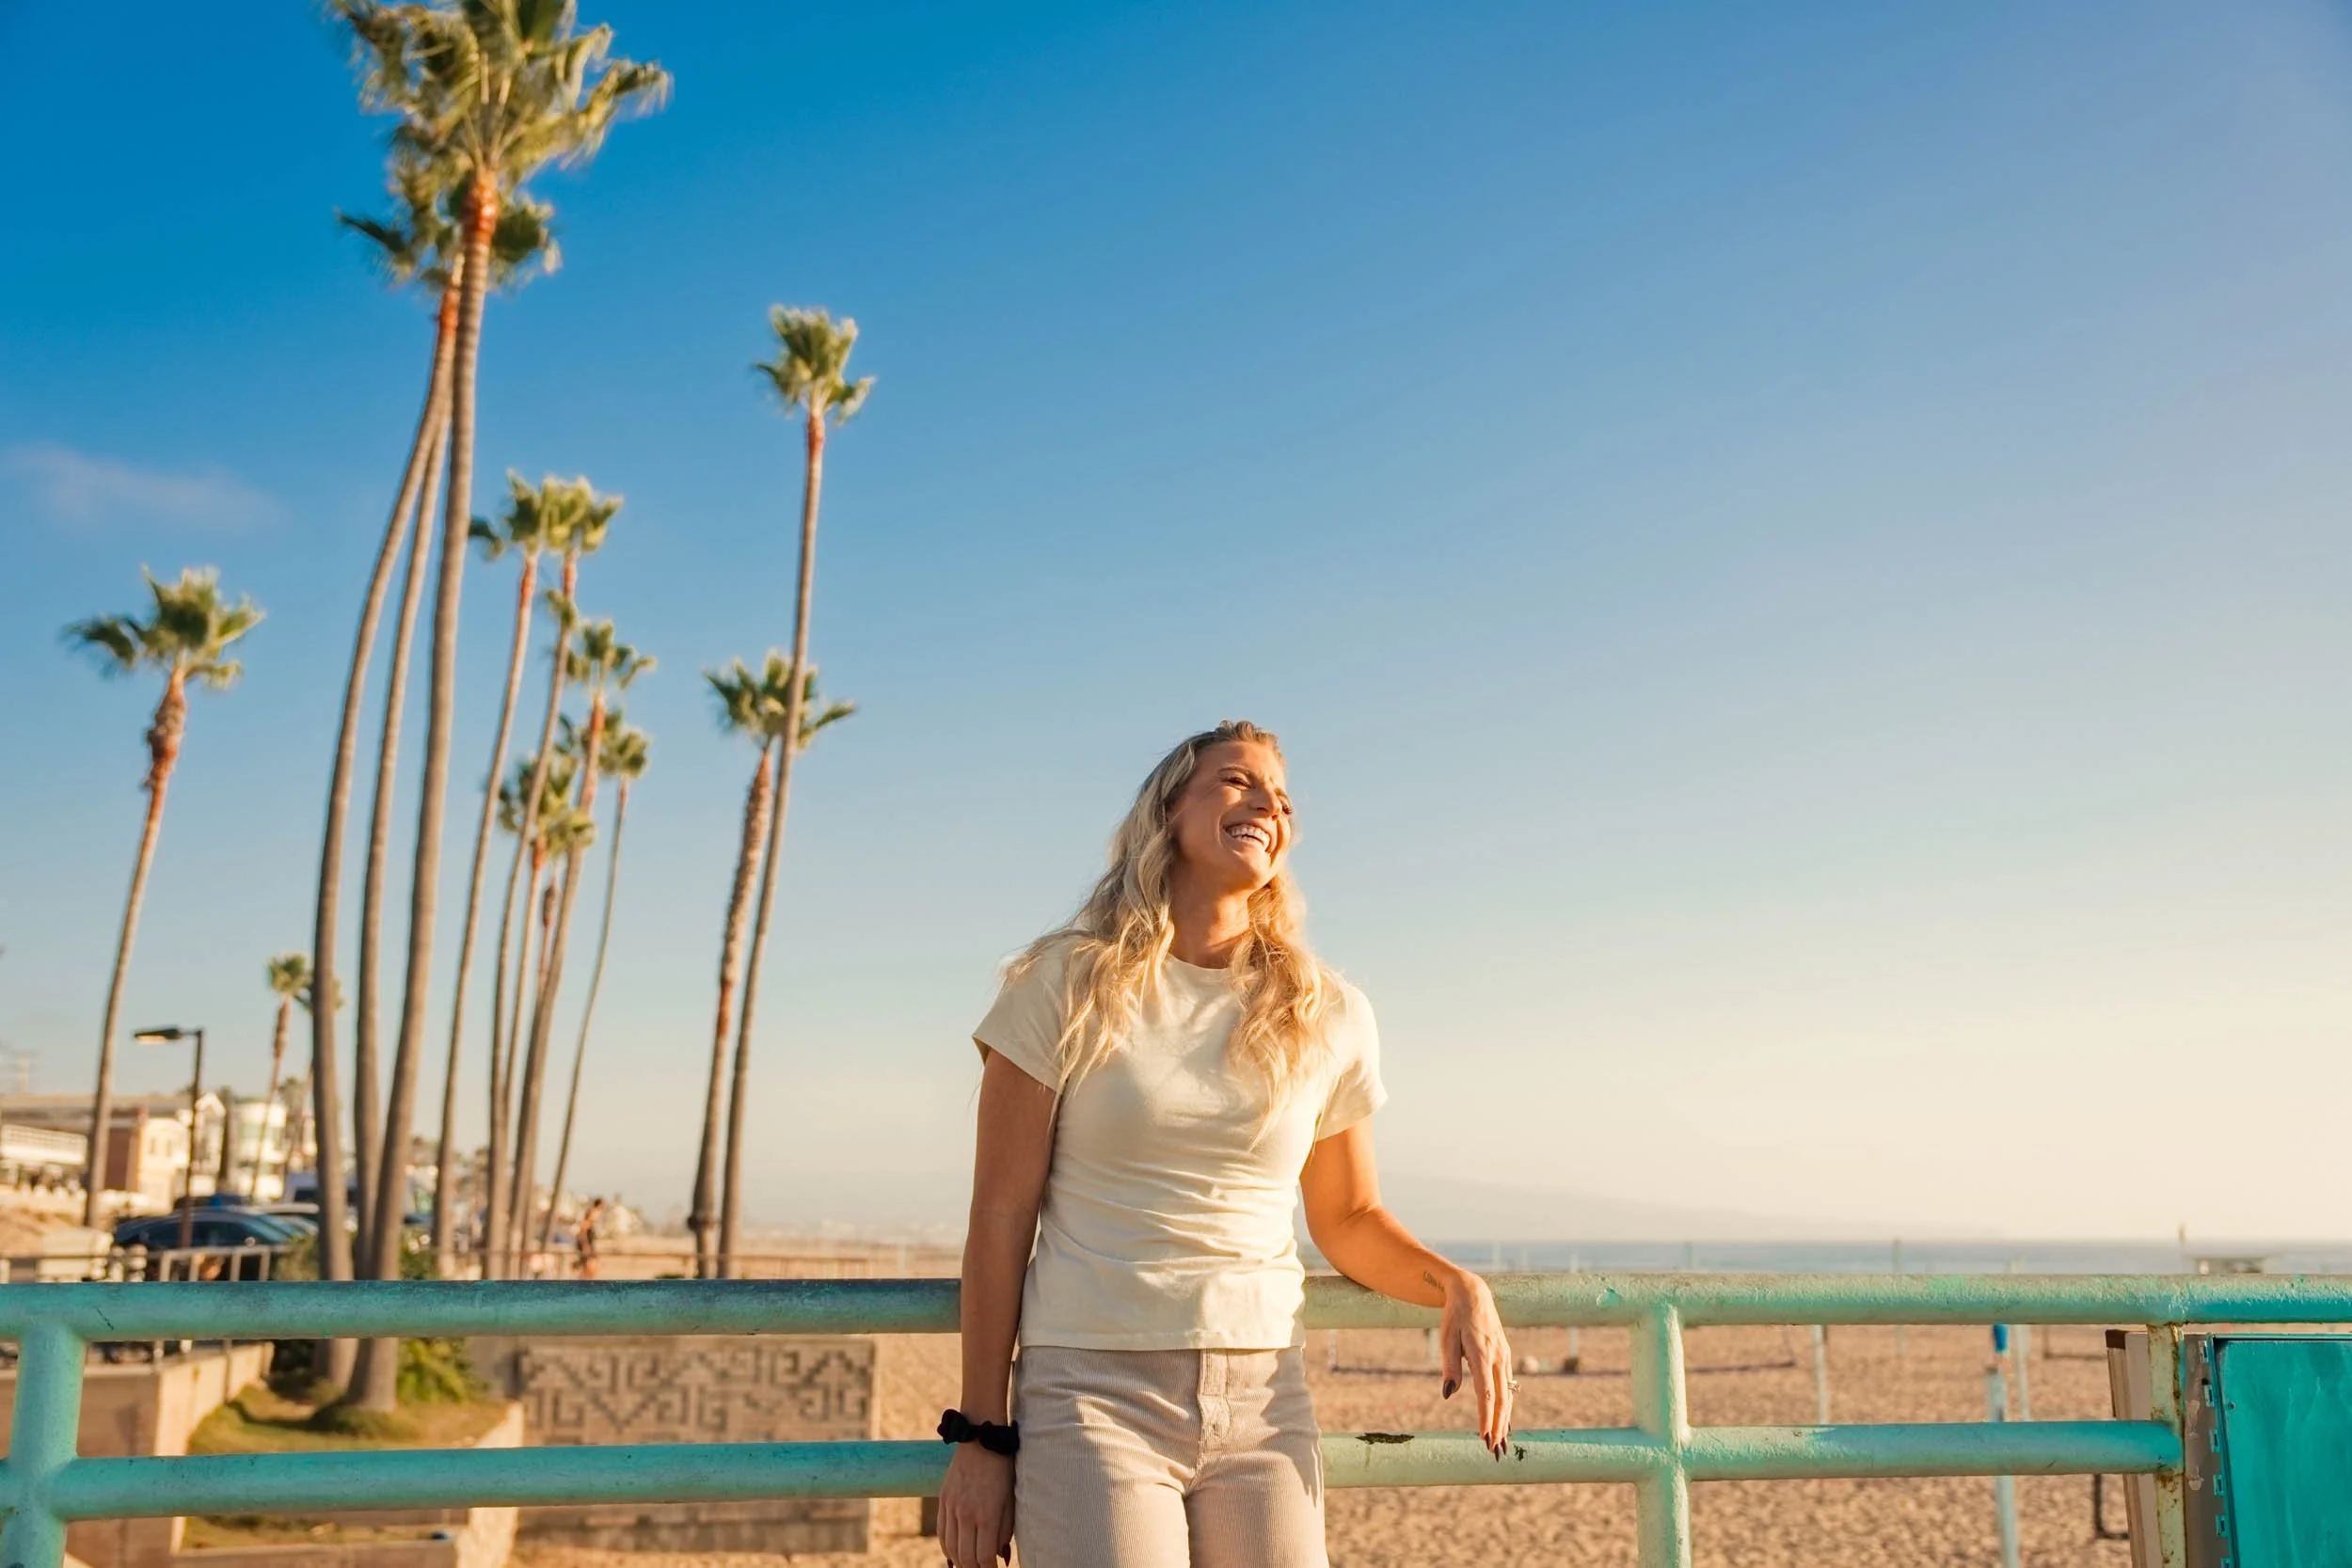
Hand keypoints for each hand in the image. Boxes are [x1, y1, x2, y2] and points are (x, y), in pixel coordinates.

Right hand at [938, 1442, 1013, 1566]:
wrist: (982, 1441)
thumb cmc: (1003, 1471)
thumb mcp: (1011, 1502)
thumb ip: (1005, 1532)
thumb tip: (999, 1557)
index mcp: (987, 1515)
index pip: (983, 1557)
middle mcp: (966, 1514)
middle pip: (965, 1557)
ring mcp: (951, 1508)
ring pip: (951, 1549)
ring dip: (960, 1562)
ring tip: (970, 1565)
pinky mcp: (943, 1501)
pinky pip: (941, 1533)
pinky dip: (947, 1548)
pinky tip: (955, 1554)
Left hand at [1437, 1269, 1513, 1455]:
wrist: (1473, 1293)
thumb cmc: (1455, 1317)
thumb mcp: (1446, 1338)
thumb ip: (1449, 1366)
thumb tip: (1448, 1394)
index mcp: (1482, 1353)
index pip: (1485, 1392)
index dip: (1486, 1416)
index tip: (1484, 1436)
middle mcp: (1498, 1356)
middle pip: (1501, 1398)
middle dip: (1499, 1425)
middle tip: (1494, 1450)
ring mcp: (1505, 1356)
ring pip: (1508, 1394)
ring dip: (1505, 1419)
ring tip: (1501, 1442)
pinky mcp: (1505, 1356)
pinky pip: (1508, 1385)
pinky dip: (1507, 1405)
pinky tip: (1505, 1420)